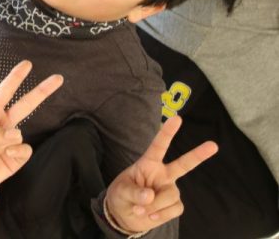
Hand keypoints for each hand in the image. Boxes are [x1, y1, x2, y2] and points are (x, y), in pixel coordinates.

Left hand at [0, 61, 62, 215]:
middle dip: (41, 91)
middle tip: (58, 78)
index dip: (15, 78)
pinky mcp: (15, 157)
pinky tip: (6, 154)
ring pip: (18, 133)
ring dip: (1, 143)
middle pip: (25, 105)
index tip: (27, 64)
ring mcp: (9, 141)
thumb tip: (16, 135)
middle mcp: (1, 125)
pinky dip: (16, 150)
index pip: (3, 92)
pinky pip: (25, 149)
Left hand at [105, 116, 217, 234]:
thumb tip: (150, 195)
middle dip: (198, 155)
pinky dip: (160, 215)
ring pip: (171, 196)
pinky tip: (151, 216)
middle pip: (184, 164)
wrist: (124, 216)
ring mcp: (170, 189)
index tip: (177, 118)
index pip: (158, 146)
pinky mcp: (174, 204)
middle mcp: (163, 174)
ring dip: (154, 206)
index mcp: (148, 164)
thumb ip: (134, 192)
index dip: (167, 132)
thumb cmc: (122, 196)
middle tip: (214, 145)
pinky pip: (174, 209)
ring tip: (140, 209)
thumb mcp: (121, 191)